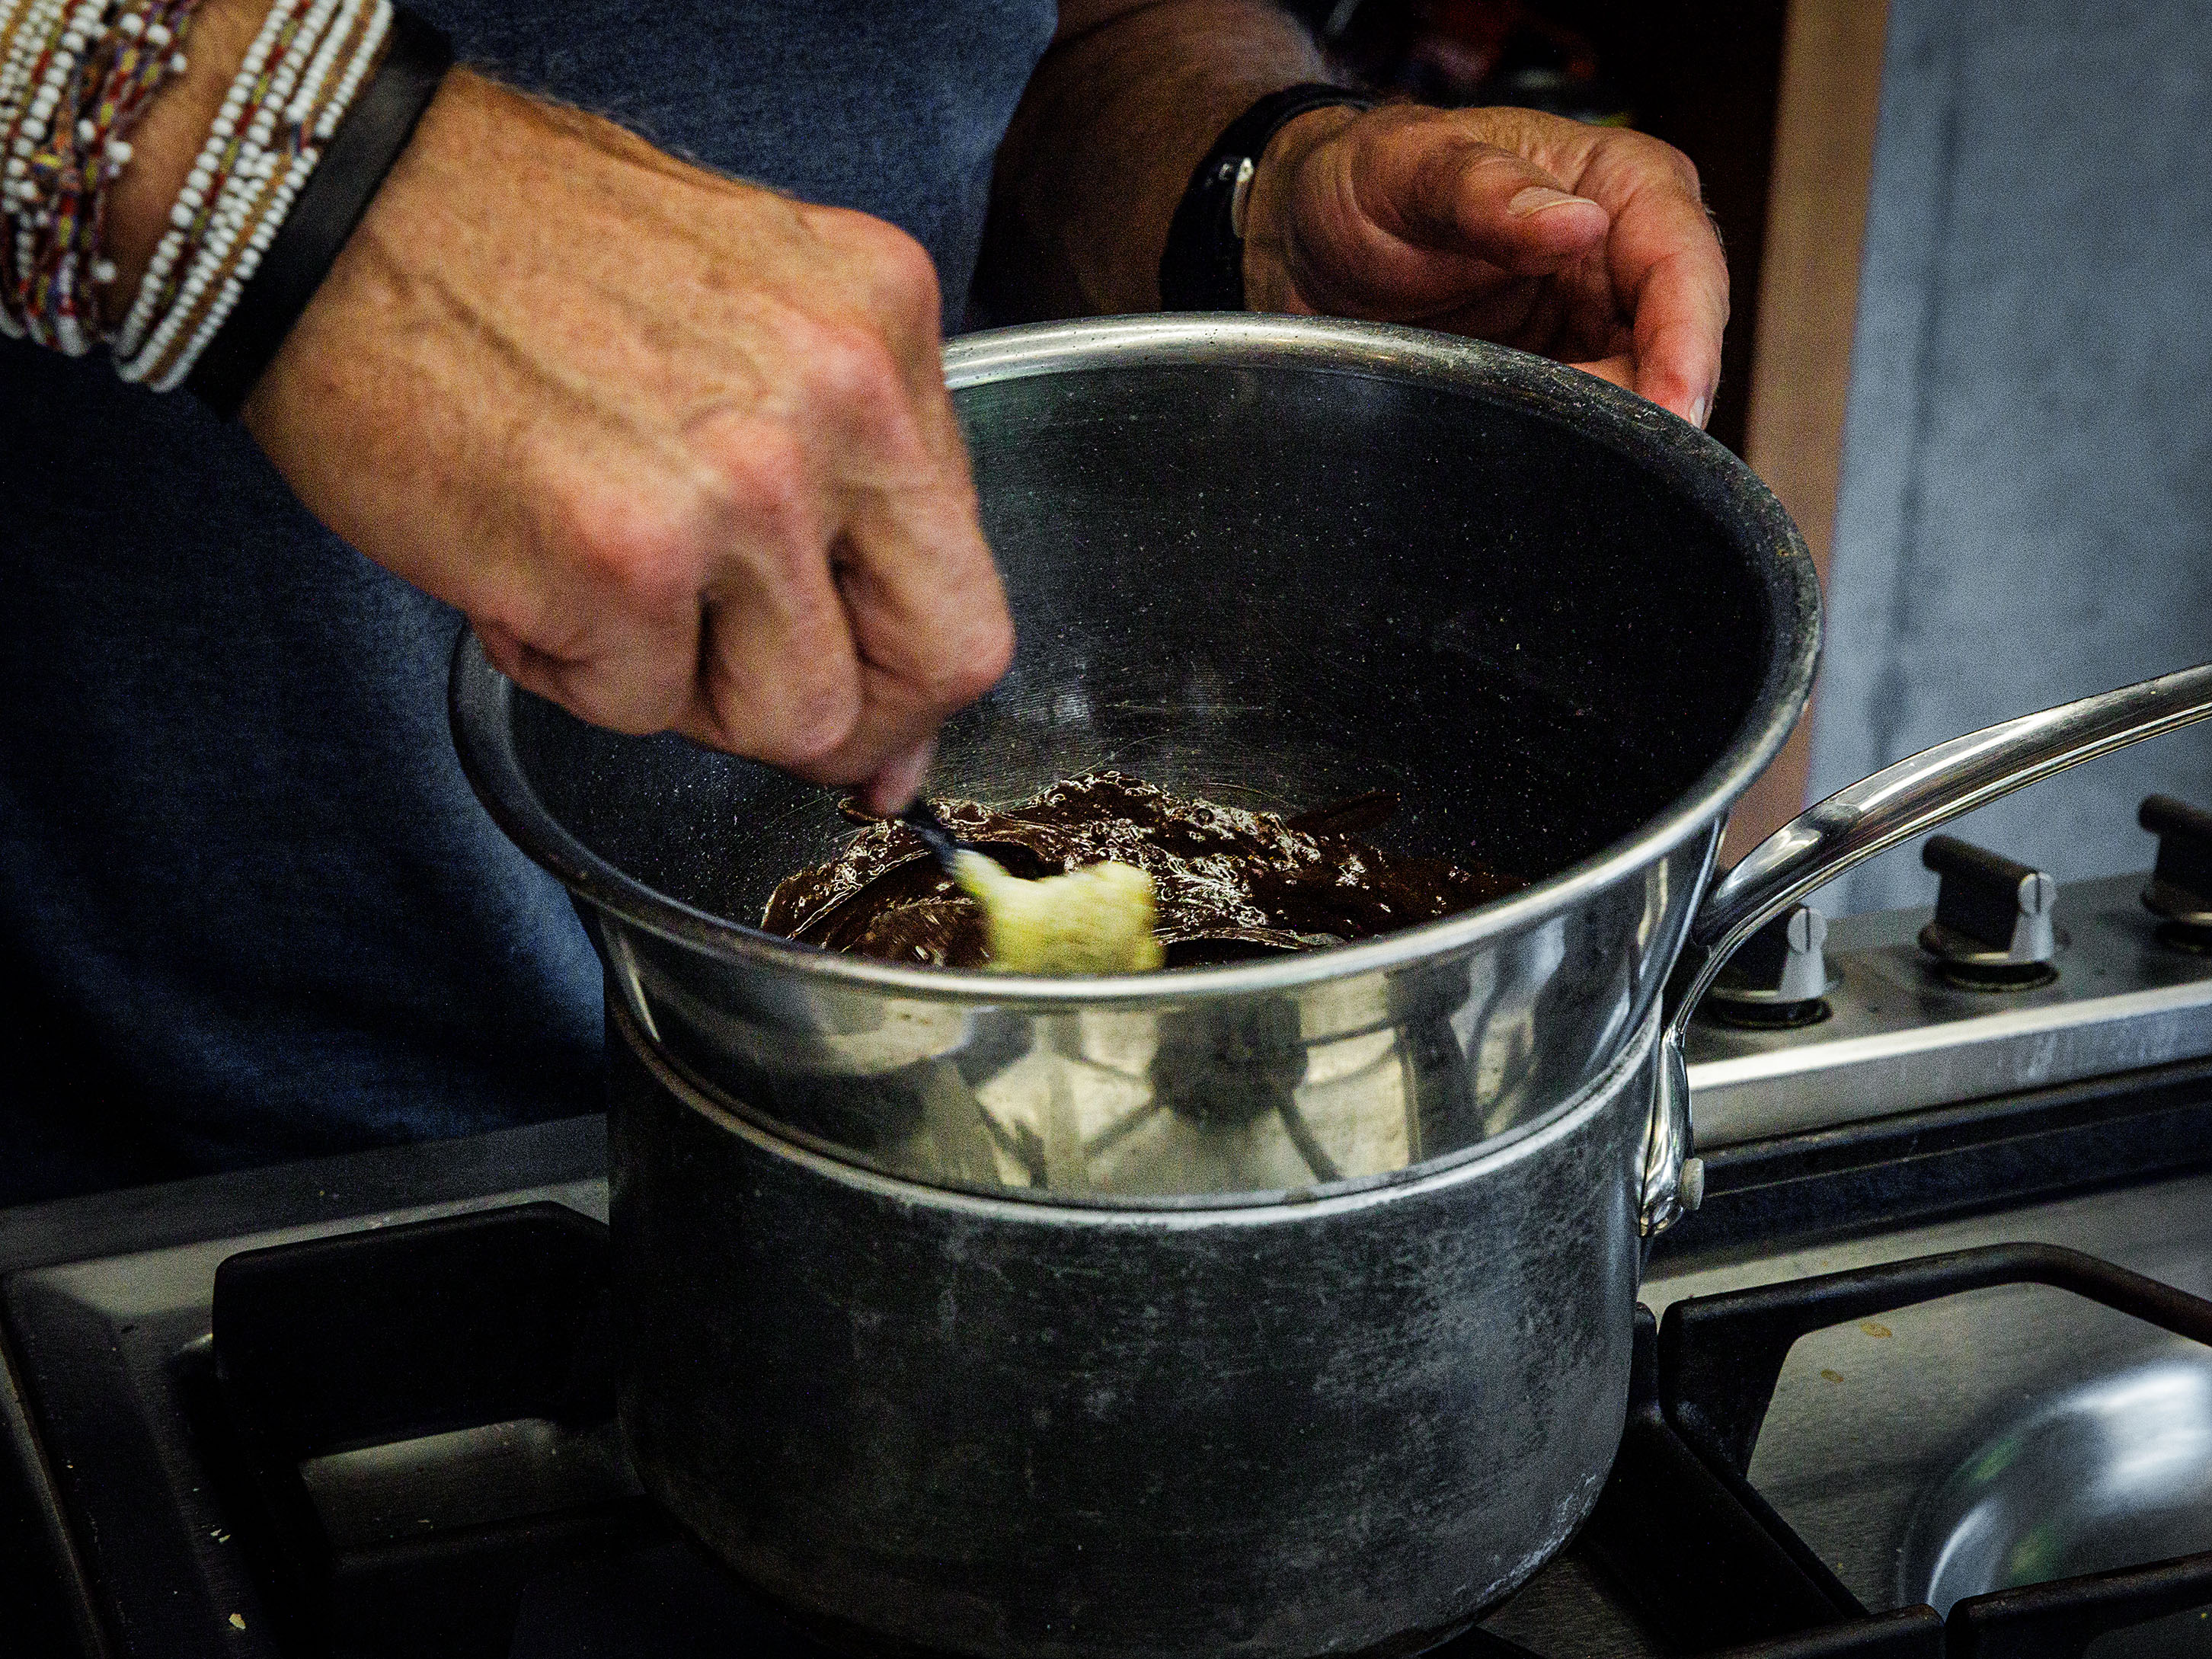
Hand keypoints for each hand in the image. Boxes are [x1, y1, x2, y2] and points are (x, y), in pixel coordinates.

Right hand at [233, 72, 1011, 811]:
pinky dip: (566, 668)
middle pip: (941, 660)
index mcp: (885, 329)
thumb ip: (838, 506)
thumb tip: (890, 739)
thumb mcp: (744, 328)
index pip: (969, 579)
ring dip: (685, 689)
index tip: (866, 711)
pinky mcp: (622, 558)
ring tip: (596, 583)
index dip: (913, 679)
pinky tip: (519, 566)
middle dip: (850, 720)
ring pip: (789, 713)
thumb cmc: (518, 256)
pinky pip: (637, 709)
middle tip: (747, 693)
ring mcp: (743, 483)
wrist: (332, 204)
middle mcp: (843, 400)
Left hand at [1240, 103, 1727, 427]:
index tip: (1672, 407)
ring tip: (1537, 463)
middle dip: (1648, 412)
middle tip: (1590, 462)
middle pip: (1677, 352)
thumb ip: (1486, 194)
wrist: (1305, 238)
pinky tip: (1521, 471)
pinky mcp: (1557, 383)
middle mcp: (1624, 261)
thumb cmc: (1367, 181)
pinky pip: (1582, 433)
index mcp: (1622, 185)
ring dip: (1602, 444)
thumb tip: (1580, 224)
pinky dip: (1562, 458)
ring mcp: (1595, 329)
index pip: (1685, 267)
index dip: (1688, 343)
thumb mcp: (1411, 169)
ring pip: (1638, 403)